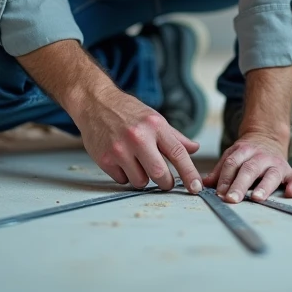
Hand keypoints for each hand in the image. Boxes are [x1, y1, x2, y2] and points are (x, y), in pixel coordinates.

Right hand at [73, 86, 202, 193]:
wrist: (95, 103)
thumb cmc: (128, 111)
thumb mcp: (155, 118)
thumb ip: (175, 137)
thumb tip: (194, 148)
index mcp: (155, 125)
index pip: (178, 153)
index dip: (190, 173)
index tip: (196, 188)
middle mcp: (138, 137)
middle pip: (160, 174)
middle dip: (166, 182)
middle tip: (165, 179)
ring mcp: (119, 149)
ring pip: (140, 181)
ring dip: (142, 178)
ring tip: (136, 161)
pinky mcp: (104, 159)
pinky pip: (122, 180)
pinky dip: (125, 175)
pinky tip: (121, 160)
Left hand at [203, 131, 291, 202]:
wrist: (268, 138)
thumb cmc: (247, 154)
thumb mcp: (232, 156)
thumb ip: (220, 171)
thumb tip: (204, 184)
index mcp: (244, 151)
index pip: (232, 164)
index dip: (225, 178)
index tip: (219, 193)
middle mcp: (261, 157)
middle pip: (249, 170)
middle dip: (239, 185)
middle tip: (231, 199)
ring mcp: (276, 164)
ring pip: (271, 175)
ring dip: (264, 187)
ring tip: (256, 198)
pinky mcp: (289, 172)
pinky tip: (291, 194)